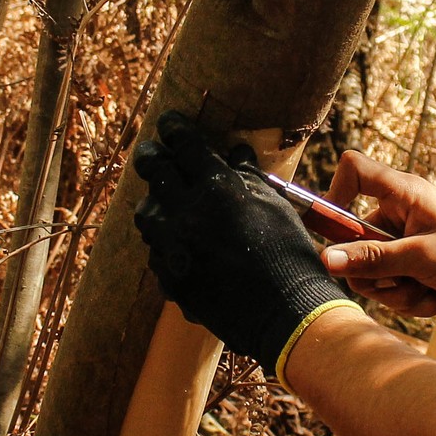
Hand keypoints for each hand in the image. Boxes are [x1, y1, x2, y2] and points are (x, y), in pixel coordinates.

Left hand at [133, 112, 353, 375]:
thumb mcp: (275, 205)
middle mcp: (186, 213)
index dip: (175, 129)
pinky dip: (165, 241)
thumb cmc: (289, 253)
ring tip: (161, 200)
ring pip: (147, 214)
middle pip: (155, 172)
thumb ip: (248, 176)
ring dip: (154, 202)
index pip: (185, 145)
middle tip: (150, 151)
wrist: (285, 313)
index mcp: (216, 188)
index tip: (169, 123)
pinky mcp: (170, 278)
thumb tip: (235, 151)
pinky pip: (156, 251)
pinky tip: (177, 242)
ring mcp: (173, 248)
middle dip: (151, 156)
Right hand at [318, 151, 435, 317]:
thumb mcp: (421, 258)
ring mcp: (404, 245)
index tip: (336, 231)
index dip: (335, 194)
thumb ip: (372, 259)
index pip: (353, 170)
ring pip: (371, 274)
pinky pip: (390, 290)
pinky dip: (411, 300)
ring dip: (397, 292)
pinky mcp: (412, 270)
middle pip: (352, 241)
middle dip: (375, 273)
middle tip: (402, 278)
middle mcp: (399, 216)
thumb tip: (327, 259)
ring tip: (428, 288)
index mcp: (402, 194)